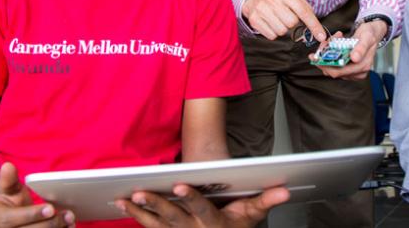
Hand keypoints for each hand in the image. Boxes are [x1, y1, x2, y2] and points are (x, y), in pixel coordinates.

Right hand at [0, 162, 74, 227]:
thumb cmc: (4, 199)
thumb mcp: (3, 188)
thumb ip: (8, 179)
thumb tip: (8, 166)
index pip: (12, 219)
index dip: (32, 214)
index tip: (51, 208)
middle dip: (50, 224)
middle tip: (69, 215)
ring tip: (71, 220)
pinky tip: (68, 227)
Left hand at [116, 184, 289, 227]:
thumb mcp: (253, 215)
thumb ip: (266, 200)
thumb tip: (285, 190)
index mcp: (214, 225)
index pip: (201, 210)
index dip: (190, 198)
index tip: (178, 185)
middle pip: (173, 218)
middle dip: (156, 205)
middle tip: (140, 192)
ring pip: (156, 224)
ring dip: (139, 211)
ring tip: (124, 198)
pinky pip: (149, 227)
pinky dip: (136, 216)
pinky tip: (123, 204)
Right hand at [242, 0, 324, 42]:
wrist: (254, 0)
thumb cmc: (279, 1)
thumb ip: (306, 9)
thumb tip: (317, 27)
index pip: (303, 11)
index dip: (314, 26)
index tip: (321, 36)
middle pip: (292, 22)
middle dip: (292, 24)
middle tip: (286, 17)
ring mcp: (262, 9)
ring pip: (282, 31)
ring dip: (283, 29)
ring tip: (277, 20)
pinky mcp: (254, 19)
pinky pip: (272, 36)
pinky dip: (274, 33)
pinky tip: (270, 24)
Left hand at [310, 20, 386, 79]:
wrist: (372, 33)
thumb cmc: (370, 35)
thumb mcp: (367, 37)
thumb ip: (361, 48)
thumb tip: (355, 58)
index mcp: (363, 66)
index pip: (339, 72)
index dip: (325, 65)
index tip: (316, 56)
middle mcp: (357, 72)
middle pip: (333, 71)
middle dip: (324, 59)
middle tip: (320, 47)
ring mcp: (352, 71)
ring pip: (332, 68)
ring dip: (326, 55)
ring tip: (327, 42)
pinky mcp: (348, 68)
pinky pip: (334, 64)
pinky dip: (330, 55)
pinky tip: (331, 45)